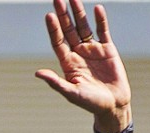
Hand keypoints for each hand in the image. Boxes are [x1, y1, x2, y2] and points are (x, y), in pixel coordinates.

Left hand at [35, 0, 130, 123]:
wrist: (112, 105)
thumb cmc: (89, 103)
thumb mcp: (71, 93)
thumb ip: (55, 82)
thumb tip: (37, 73)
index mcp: (67, 63)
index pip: (58, 42)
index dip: (53, 29)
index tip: (49, 16)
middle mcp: (78, 53)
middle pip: (68, 30)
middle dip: (63, 15)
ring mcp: (92, 50)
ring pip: (84, 27)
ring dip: (79, 13)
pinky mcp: (107, 49)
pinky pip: (103, 31)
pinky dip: (100, 20)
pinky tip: (96, 9)